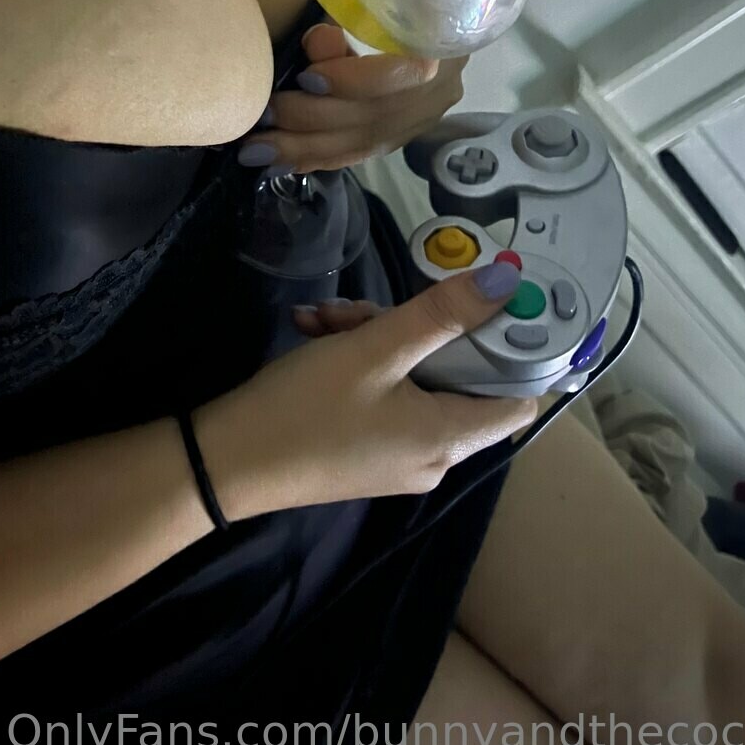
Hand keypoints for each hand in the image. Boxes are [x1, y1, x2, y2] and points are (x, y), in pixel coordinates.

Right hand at [194, 262, 534, 519]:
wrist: (224, 462)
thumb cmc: (307, 407)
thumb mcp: (376, 349)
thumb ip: (443, 314)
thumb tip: (507, 282)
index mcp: (449, 438)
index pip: (520, 400)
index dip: (514, 352)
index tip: (491, 307)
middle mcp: (433, 456)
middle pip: (456, 377)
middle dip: (417, 329)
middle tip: (370, 308)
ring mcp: (397, 456)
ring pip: (412, 378)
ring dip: (375, 336)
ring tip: (325, 318)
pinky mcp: (365, 450)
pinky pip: (383, 394)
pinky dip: (357, 360)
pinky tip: (315, 333)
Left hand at [237, 22, 467, 171]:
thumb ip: (347, 9)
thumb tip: (317, 44)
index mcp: (444, 37)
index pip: (407, 74)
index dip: (354, 82)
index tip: (307, 76)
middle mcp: (442, 85)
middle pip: (376, 116)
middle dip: (312, 120)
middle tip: (264, 115)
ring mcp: (425, 115)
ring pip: (363, 143)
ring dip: (305, 149)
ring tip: (258, 150)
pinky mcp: (404, 132)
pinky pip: (360, 152)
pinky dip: (319, 156)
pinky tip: (282, 162)